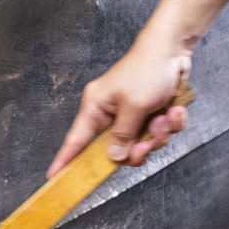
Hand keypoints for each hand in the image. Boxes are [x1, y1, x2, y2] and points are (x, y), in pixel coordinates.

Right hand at [47, 0, 228, 177]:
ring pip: (144, 142)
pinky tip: (174, 109)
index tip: (54, 178)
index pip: (76, 140)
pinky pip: (160, 132)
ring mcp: (133, 114)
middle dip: (140, 147)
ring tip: (165, 115)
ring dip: (159, 133)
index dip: (66, 160)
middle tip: (149, 139)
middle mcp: (111, 113)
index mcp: (96, 107)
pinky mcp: (152, 112)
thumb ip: (123, 135)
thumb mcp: (133, 106)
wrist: (174, 50)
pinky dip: (171, 123)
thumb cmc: (148, 70)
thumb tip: (115, 157)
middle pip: (118, 149)